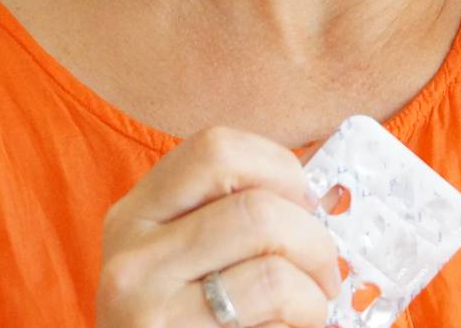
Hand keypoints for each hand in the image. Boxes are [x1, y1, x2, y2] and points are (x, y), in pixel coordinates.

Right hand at [96, 126, 341, 327]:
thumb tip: (329, 195)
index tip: (303, 202)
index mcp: (134, 217)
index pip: (215, 149)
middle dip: (315, 241)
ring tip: (310, 314)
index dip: (279, 168)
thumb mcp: (181, 260)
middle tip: (324, 274)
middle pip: (257, 210)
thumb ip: (235, 219)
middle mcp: (131, 263)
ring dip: (315, 299)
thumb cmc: (184, 322)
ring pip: (272, 276)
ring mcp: (151, 319)